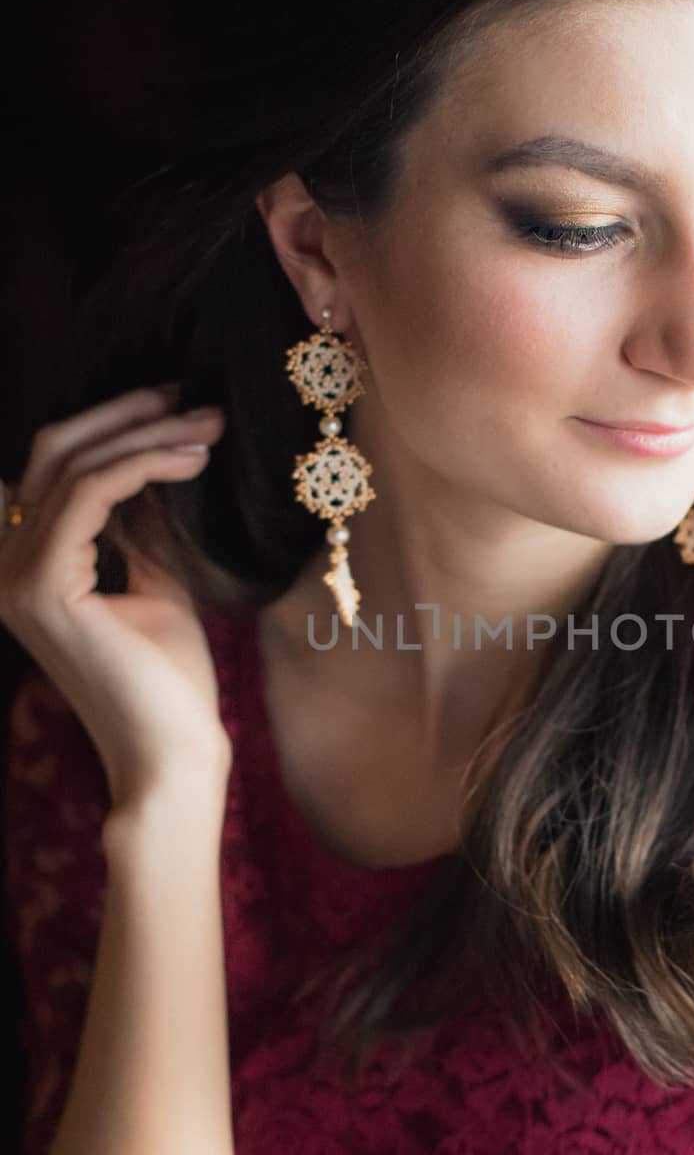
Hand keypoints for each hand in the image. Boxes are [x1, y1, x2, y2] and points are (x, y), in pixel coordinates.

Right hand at [0, 386, 232, 806]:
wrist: (172, 755)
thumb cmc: (170, 682)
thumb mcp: (157, 582)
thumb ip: (142, 527)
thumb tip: (157, 460)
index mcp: (25, 566)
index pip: (54, 470)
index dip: (111, 426)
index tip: (176, 407)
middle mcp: (5, 568)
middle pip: (54, 453)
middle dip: (128, 416)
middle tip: (194, 400)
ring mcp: (15, 577)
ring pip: (75, 465)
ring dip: (149, 435)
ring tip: (211, 426)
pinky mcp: (44, 588)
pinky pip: (91, 494)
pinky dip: (144, 465)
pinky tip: (193, 460)